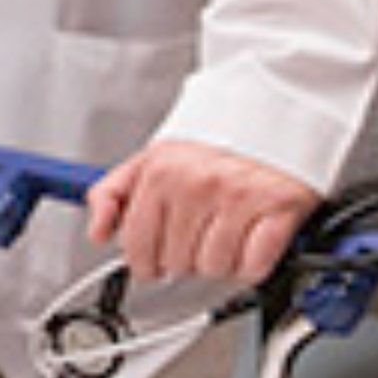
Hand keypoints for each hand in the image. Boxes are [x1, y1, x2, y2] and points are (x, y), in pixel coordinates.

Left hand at [85, 139, 318, 283]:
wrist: (274, 110)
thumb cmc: (215, 138)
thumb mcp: (152, 156)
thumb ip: (113, 192)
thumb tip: (98, 232)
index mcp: (160, 171)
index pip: (137, 245)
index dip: (145, 262)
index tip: (153, 264)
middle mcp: (196, 183)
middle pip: (177, 262)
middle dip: (186, 258)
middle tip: (198, 236)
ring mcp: (238, 197)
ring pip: (214, 267)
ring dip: (221, 261)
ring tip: (227, 234)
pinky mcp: (278, 208)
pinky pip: (254, 265)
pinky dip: (253, 263)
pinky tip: (251, 240)